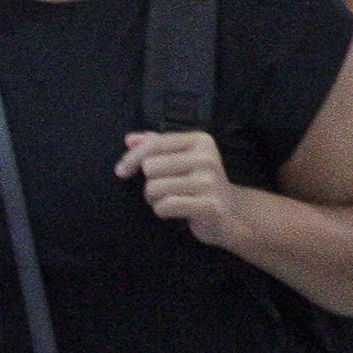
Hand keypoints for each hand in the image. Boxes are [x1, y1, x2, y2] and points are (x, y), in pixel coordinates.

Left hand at [117, 130, 245, 247]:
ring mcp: (209, 182)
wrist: (232, 213)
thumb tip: (130, 139)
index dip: (132, 158)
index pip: (154, 144)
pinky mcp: (209, 205)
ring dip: (155, 199)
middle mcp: (206, 157)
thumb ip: (156, 146)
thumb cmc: (200, 184)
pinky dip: (162, 211)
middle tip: (164, 191)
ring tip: (171, 200)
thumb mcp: (182, 159)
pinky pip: (165, 206)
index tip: (120, 171)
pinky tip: (176, 212)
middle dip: (149, 183)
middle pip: (150, 167)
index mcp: (200, 140)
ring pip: (154, 188)